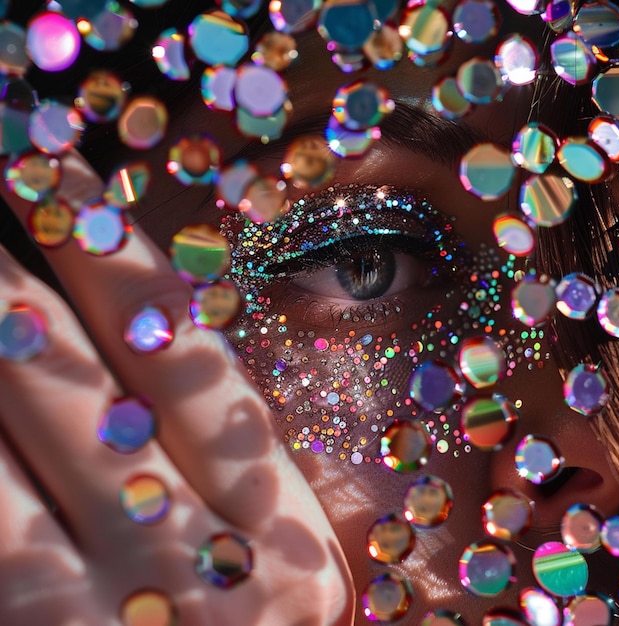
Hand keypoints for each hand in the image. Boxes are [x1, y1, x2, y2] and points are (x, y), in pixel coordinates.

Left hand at [0, 151, 354, 625]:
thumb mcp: (283, 578)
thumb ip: (233, 469)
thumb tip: (146, 346)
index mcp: (285, 535)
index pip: (183, 345)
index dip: (108, 243)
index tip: (49, 160)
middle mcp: (194, 569)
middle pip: (63, 370)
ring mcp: (89, 623)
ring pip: (3, 439)